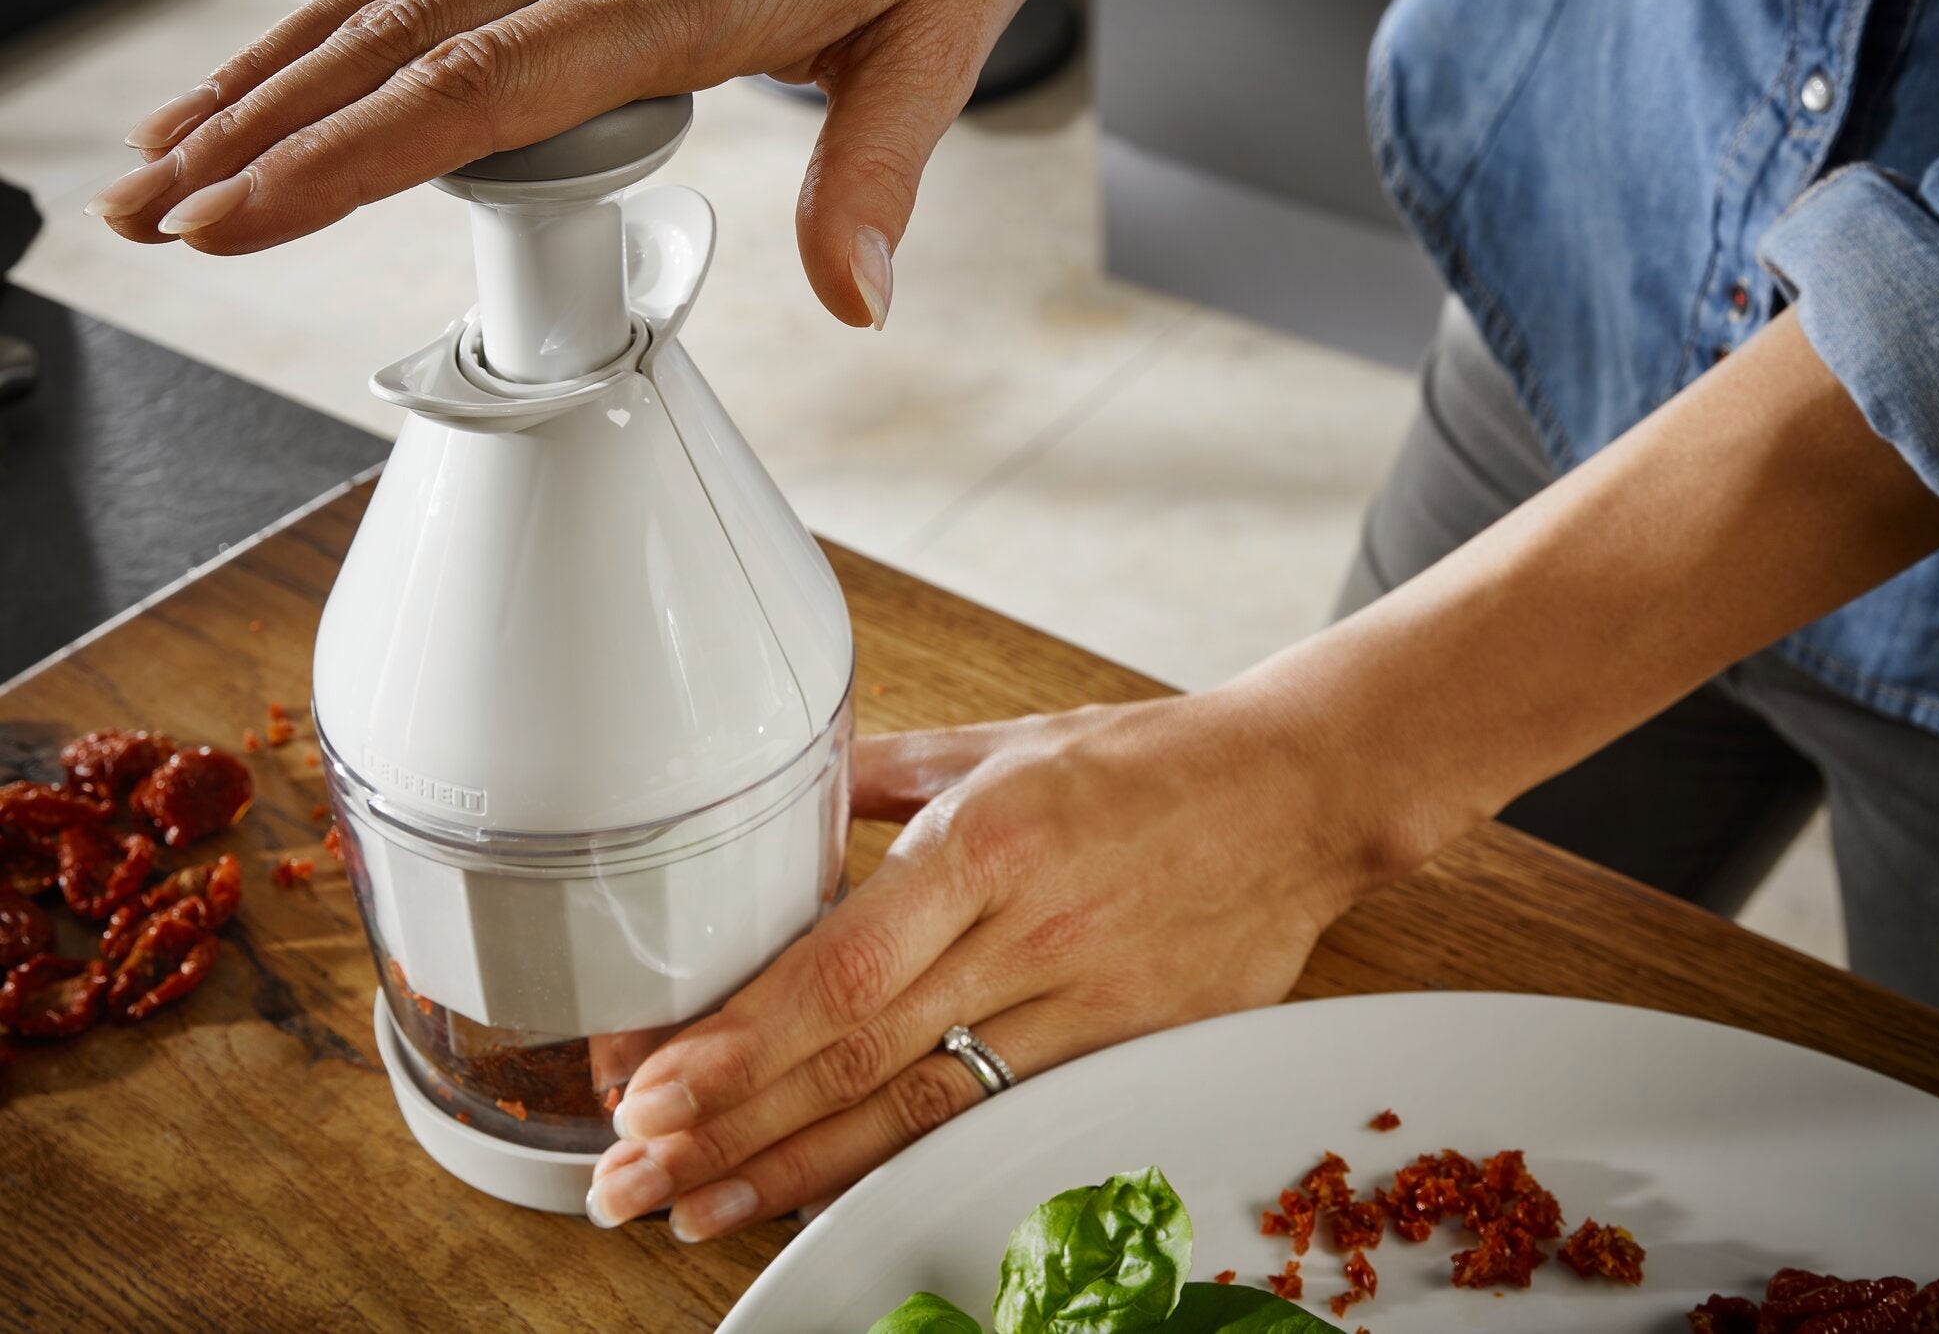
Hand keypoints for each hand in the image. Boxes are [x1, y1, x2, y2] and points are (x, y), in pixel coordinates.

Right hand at [86, 0, 1075, 325]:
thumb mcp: (937, 44)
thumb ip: (874, 175)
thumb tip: (851, 296)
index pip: (477, 91)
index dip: (347, 164)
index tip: (246, 218)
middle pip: (390, 45)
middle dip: (256, 135)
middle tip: (153, 211)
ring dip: (267, 77)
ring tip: (173, 150)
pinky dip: (336, 23)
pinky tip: (289, 68)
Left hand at [585, 685, 1426, 1237]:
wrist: (1301, 796)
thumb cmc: (1154, 761)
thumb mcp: (1008, 739)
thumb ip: (885, 769)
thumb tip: (790, 787)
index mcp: (990, 840)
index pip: (844, 962)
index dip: (745, 1038)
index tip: (653, 1084)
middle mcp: (1026, 933)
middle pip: (859, 1053)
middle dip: (732, 1125)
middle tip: (628, 1176)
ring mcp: (1078, 1003)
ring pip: (918, 1107)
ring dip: (795, 1166)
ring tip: (694, 1208)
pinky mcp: (1120, 1049)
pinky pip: (993, 1116)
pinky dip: (902, 1158)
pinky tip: (825, 1188)